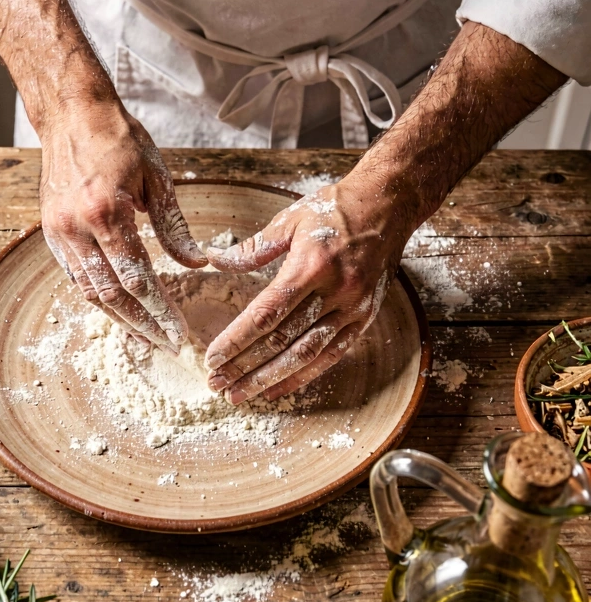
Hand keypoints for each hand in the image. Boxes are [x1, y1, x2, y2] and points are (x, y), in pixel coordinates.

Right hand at [40, 97, 206, 350]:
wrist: (71, 113)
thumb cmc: (119, 139)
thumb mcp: (156, 178)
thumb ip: (175, 227)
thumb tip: (198, 264)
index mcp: (106, 212)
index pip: (138, 279)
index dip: (161, 311)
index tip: (180, 333)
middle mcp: (76, 228)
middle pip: (112, 295)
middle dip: (143, 325)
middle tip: (167, 345)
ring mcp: (58, 232)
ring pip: (89, 292)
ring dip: (119, 318)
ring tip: (146, 335)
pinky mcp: (50, 232)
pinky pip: (74, 276)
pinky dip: (98, 296)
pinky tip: (119, 309)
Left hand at [203, 181, 410, 401]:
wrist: (387, 206)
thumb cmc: (334, 209)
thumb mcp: (290, 219)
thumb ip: (254, 247)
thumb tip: (215, 260)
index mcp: (311, 266)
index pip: (266, 314)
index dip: (237, 340)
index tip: (213, 358)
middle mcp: (334, 292)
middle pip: (282, 340)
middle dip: (246, 366)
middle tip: (217, 385)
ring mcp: (352, 308)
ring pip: (305, 355)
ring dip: (269, 379)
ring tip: (239, 394)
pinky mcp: (364, 319)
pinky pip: (330, 355)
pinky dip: (302, 376)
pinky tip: (276, 388)